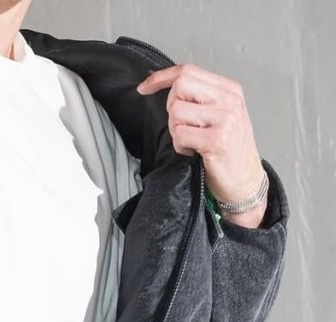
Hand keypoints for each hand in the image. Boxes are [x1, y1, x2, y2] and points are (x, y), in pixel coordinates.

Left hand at [138, 64, 266, 227]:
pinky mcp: (216, 139)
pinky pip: (180, 135)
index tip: (144, 87)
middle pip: (180, 86)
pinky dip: (180, 147)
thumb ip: (201, 100)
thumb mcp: (221, 116)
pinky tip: (193, 152)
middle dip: (171, 108)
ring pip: (176, 112)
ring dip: (176, 132)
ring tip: (192, 142)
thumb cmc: (230, 152)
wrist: (246, 181)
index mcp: (229, 90)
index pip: (188, 71)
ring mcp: (225, 118)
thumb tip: (168, 89)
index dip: (160, 77)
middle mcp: (229, 100)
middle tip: (182, 127)